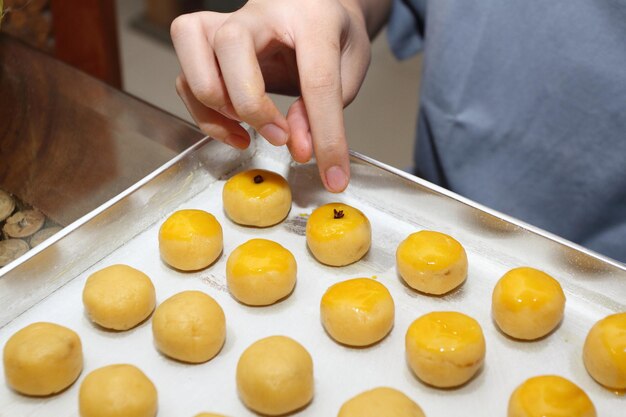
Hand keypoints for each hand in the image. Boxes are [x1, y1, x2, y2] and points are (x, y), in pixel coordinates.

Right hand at [170, 0, 370, 191]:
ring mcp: (228, 22)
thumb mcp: (349, 68)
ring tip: (247, 135)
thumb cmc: (333, 34)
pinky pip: (186, 76)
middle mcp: (261, 11)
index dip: (325, 133)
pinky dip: (203, 113)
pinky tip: (235, 131)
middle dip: (249, 104)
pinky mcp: (208, 43)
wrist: (315, 8)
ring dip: (213, 106)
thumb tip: (298, 145)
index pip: (317, 78)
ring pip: (191, 46)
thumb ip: (329, 106)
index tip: (333, 173)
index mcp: (312, 17)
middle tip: (279, 137)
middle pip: (229, 43)